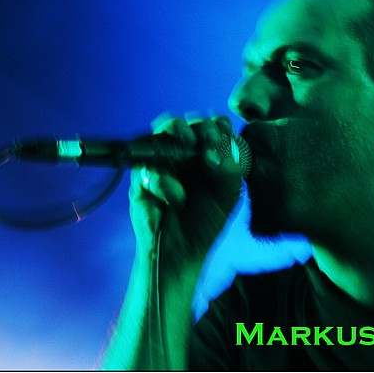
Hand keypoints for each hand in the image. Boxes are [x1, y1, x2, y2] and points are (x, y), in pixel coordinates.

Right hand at [128, 114, 244, 264]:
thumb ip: (231, 170)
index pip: (214, 125)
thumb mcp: (229, 194)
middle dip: (202, 127)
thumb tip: (213, 152)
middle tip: (210, 141)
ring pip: (164, 130)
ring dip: (178, 130)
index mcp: (208, 153)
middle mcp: (184, 153)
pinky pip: (151, 168)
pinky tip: (177, 198)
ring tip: (189, 144)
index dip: (220, 127)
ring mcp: (162, 161)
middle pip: (189, 122)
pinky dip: (165, 181)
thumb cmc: (206, 220)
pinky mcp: (142, 177)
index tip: (225, 138)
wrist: (182, 250)